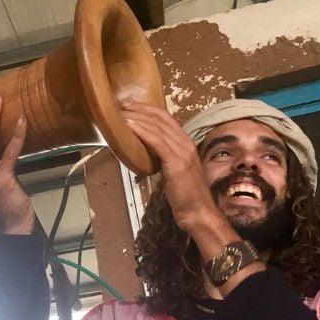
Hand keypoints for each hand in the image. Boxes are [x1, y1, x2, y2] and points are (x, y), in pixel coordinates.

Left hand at [119, 99, 219, 232]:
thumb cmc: (186, 198)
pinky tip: (128, 126)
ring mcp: (182, 152)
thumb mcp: (175, 172)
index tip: (130, 107)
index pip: (166, 119)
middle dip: (139, 109)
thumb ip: (165, 159)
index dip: (147, 110)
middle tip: (120, 105)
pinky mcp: (176, 162)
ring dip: (137, 118)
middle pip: (161, 118)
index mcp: (186, 144)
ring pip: (158, 127)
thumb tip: (148, 154)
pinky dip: (142, 131)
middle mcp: (186, 143)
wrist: (199, 213)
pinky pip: (157, 141)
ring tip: (120, 113)